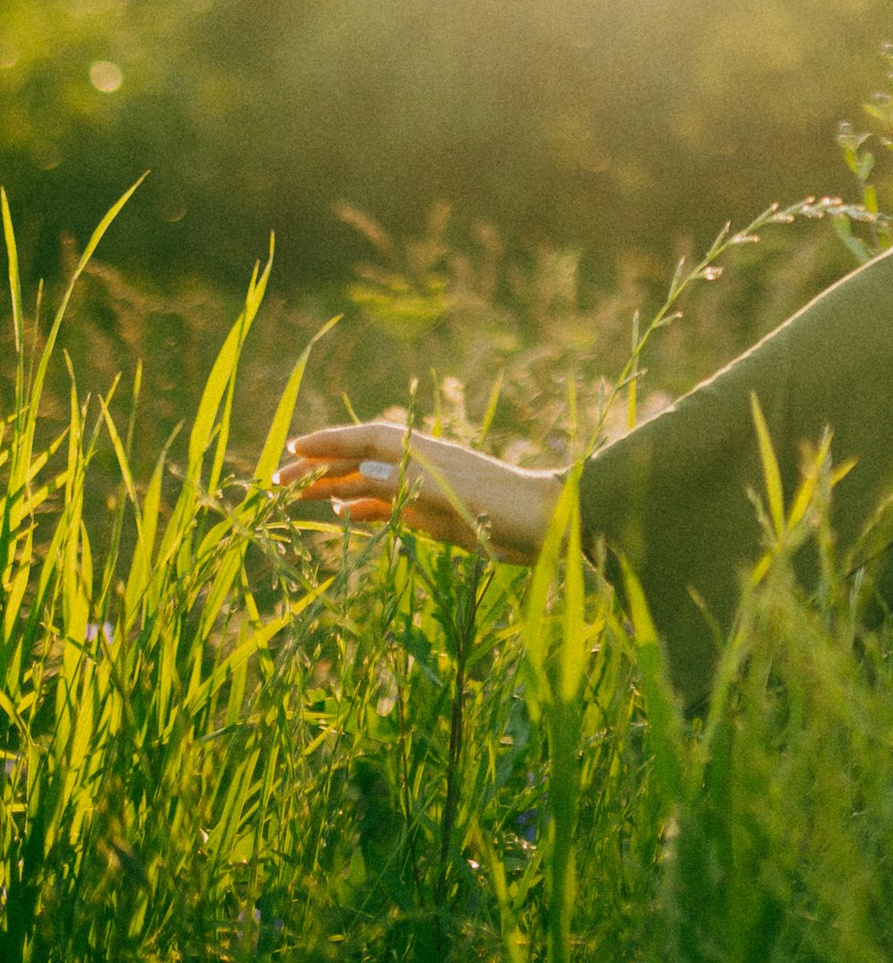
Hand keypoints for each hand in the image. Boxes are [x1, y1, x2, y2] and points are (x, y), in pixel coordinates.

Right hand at [278, 414, 562, 563]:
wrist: (547, 523)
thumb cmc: (503, 505)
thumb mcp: (454, 496)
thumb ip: (407, 484)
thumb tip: (360, 472)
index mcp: (423, 452)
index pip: (366, 440)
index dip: (330, 442)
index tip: (293, 446)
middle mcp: (419, 465)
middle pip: (359, 459)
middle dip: (319, 465)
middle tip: (276, 481)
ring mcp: (425, 488)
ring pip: (368, 482)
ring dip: (333, 485)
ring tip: (294, 496)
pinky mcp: (434, 512)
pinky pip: (388, 506)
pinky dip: (362, 507)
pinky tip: (342, 515)